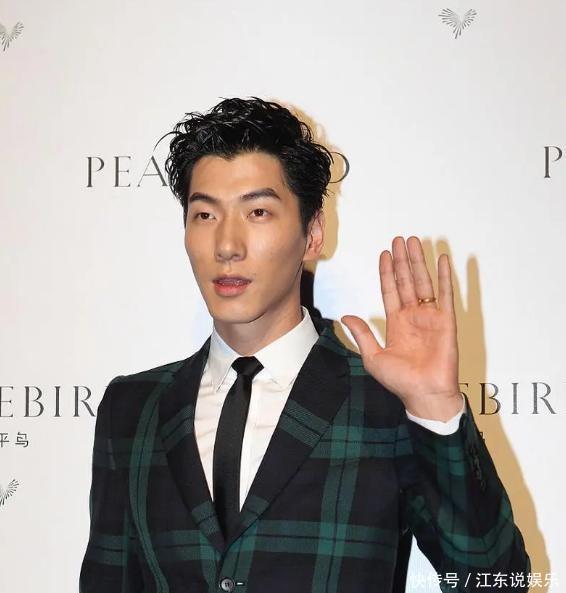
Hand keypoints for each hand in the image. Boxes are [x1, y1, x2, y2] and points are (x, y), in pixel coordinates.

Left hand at [341, 236, 461, 420]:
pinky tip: (442, 260)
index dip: (387, 272)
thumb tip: (346, 316)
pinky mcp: (447, 321)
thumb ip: (362, 334)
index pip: (390, 290)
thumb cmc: (400, 381)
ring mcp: (430, 317)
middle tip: (399, 239)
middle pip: (406, 281)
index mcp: (396, 323)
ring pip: (423, 282)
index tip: (385, 254)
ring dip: (419, 262)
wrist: (424, 395)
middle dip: (402, 260)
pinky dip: (445, 277)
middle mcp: (413, 316)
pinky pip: (446, 294)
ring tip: (415, 241)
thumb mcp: (373, 357)